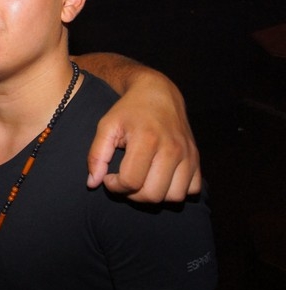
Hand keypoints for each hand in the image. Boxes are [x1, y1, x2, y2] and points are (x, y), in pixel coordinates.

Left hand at [86, 70, 200, 201]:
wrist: (158, 93)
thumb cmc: (128, 110)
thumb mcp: (106, 126)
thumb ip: (96, 155)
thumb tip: (93, 183)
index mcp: (147, 139)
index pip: (131, 181)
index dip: (114, 186)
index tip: (109, 177)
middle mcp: (172, 148)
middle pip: (153, 194)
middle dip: (133, 194)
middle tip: (124, 181)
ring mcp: (188, 154)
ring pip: (174, 197)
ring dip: (155, 195)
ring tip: (142, 181)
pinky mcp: (197, 158)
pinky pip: (193, 189)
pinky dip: (176, 191)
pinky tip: (161, 179)